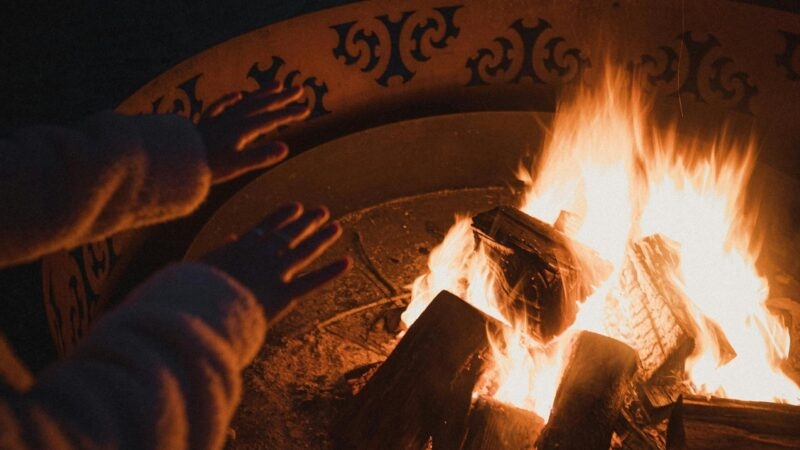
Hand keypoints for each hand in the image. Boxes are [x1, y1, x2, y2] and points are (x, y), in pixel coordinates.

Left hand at [197, 83, 309, 183]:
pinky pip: (220, 106)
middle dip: (282, 97)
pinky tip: (237, 94)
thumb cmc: (209, 167)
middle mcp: (233, 119)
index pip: (272, 118)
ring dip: (262, 93)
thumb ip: (261, 156)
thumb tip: (286, 148)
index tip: (306, 109)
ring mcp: (219, 119)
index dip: (290, 114)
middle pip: (261, 104)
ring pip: (245, 101)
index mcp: (243, 129)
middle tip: (299, 89)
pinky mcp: (206, 123)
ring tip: (277, 84)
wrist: (177, 162)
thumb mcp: (237, 165)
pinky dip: (230, 99)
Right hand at [203, 203, 351, 321]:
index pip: (267, 226)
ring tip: (336, 226)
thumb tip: (232, 236)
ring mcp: (275, 273)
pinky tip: (347, 262)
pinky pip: (312, 282)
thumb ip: (221, 249)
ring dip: (321, 238)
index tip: (297, 207)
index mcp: (240, 247)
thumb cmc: (194, 291)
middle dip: (307, 223)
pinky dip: (330, 272)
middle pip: (290, 234)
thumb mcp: (202, 265)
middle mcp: (262, 255)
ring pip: (304, 251)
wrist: (202, 311)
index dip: (283, 216)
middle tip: (322, 212)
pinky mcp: (284, 294)